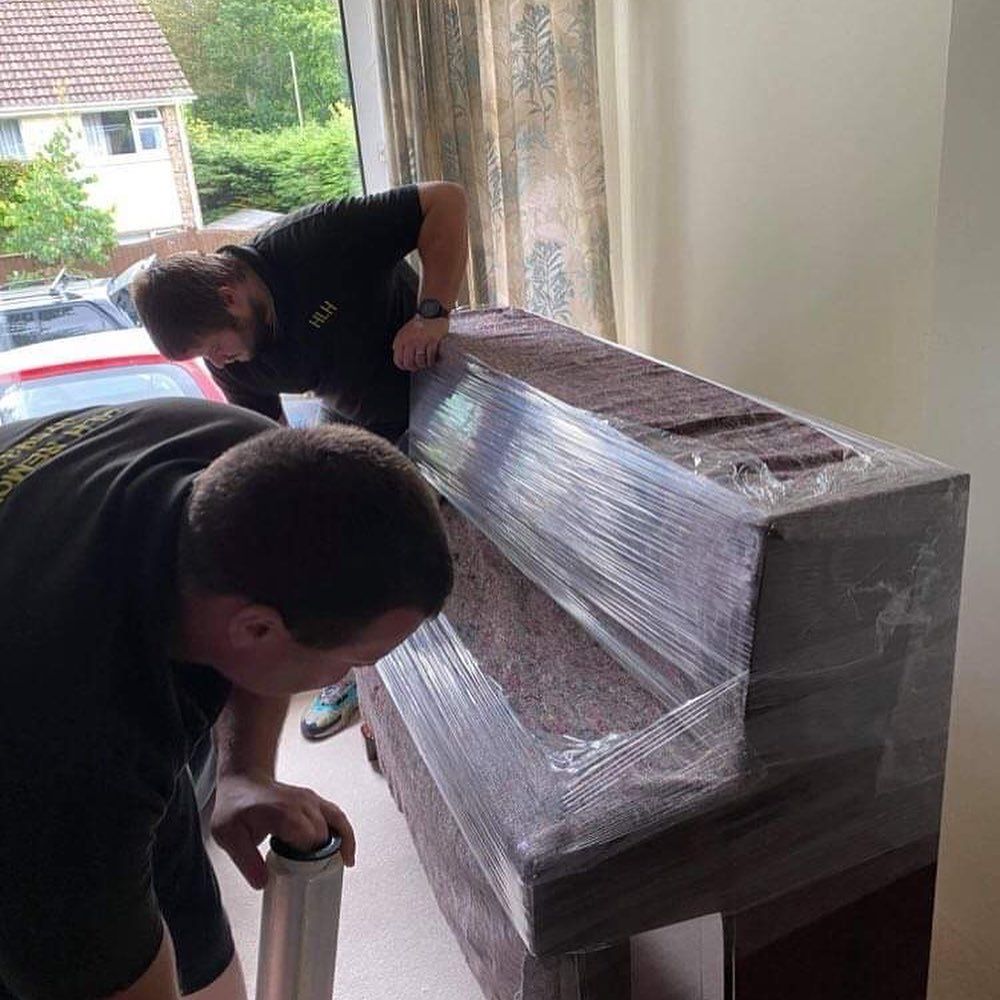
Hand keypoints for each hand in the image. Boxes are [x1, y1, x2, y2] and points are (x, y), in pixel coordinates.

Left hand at [211, 771, 355, 888]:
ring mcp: (310, 800)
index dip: (309, 861)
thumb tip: (263, 883)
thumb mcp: (229, 836)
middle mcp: (302, 804)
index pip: (311, 841)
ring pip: (337, 821)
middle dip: (322, 856)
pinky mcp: (313, 800)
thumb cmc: (235, 806)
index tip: (301, 874)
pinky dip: (345, 831)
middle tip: (311, 874)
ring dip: (343, 842)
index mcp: (284, 814)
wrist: (242, 781)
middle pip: (325, 835)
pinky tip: (345, 850)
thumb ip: (246, 861)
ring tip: (346, 862)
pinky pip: (336, 815)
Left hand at [392, 315, 447, 370]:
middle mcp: (410, 340)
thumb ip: (399, 342)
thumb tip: (397, 355)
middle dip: (414, 367)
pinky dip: (431, 361)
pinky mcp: (432, 341)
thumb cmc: (420, 325)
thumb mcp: (405, 331)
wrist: (435, 315)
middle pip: (409, 363)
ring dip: (424, 365)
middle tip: (418, 367)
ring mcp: (421, 341)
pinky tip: (432, 359)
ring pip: (420, 362)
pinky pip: (430, 358)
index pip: (398, 360)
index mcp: (401, 339)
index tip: (408, 368)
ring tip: (426, 363)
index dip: (403, 367)